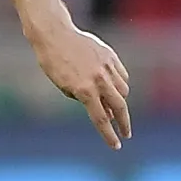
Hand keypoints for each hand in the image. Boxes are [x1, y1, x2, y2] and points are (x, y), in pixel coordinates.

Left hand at [34, 22, 132, 149]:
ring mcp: (106, 67)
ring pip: (123, 90)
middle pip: (119, 107)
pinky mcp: (110, 56)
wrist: (55, 34)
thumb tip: (107, 112)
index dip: (108, 135)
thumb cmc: (54, 63)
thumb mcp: (65, 87)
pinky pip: (122, 75)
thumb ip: (87, 100)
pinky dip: (120, 84)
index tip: (116, 146)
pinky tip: (113, 87)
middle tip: (125, 133)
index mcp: (84, 90)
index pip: (101, 119)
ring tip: (113, 106)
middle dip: (124, 123)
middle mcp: (98, 79)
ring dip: (120, 101)